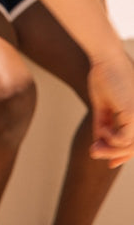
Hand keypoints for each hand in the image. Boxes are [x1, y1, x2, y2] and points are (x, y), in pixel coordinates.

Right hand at [88, 52, 133, 167]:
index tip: (108, 164)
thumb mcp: (102, 106)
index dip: (122, 154)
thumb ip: (102, 124)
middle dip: (115, 156)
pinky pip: (123, 139)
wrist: (104, 60)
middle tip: (94, 155)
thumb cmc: (104, 76)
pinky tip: (102, 131)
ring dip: (110, 150)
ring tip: (94, 149)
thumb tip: (98, 142)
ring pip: (129, 146)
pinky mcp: (133, 114)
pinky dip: (110, 139)